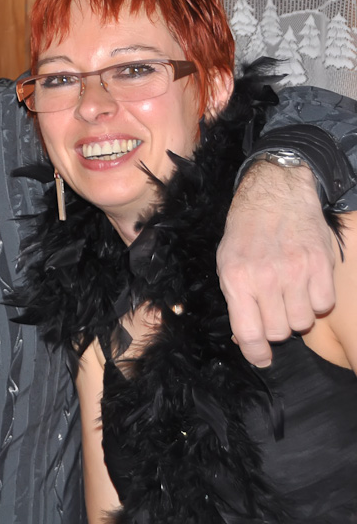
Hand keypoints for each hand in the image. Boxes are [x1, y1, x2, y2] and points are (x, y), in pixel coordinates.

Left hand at [217, 161, 335, 366]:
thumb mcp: (227, 262)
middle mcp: (265, 277)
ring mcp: (296, 271)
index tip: (261, 358)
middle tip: (272, 310)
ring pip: (303, 323)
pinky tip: (306, 285)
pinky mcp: (321, 265)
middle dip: (275, 328)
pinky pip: (324, 305)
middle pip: (279, 332)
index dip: (255, 353)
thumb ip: (236, 299)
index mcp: (236, 278)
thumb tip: (244, 339)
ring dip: (296, 315)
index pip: (248, 333)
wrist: (275, 193)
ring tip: (289, 295)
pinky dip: (316, 301)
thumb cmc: (246, 231)